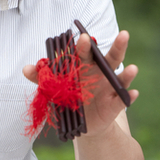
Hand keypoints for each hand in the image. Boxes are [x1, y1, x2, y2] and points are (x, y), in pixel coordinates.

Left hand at [22, 30, 138, 136]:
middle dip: (116, 47)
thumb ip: (42, 78)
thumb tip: (26, 69)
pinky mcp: (115, 104)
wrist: (81, 124)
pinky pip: (123, 100)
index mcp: (86, 67)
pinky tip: (133, 93)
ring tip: (133, 68)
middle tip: (123, 35)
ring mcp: (110, 88)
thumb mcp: (54, 90)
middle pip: (110, 58)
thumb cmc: (69, 99)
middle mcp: (101, 73)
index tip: (83, 37)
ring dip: (127, 73)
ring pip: (121, 77)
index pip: (86, 53)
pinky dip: (129, 96)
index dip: (85, 45)